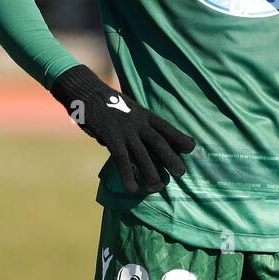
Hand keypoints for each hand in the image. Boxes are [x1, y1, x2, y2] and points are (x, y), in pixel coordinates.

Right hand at [50, 64, 195, 194]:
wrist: (86, 92)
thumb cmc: (106, 104)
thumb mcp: (127, 109)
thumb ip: (134, 127)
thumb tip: (136, 148)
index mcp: (144, 114)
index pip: (166, 127)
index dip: (180, 138)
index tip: (192, 148)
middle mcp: (138, 122)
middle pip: (159, 142)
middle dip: (171, 158)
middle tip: (181, 174)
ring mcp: (125, 130)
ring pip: (142, 154)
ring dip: (151, 172)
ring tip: (157, 188)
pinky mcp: (111, 137)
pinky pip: (122, 159)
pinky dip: (127, 175)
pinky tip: (131, 188)